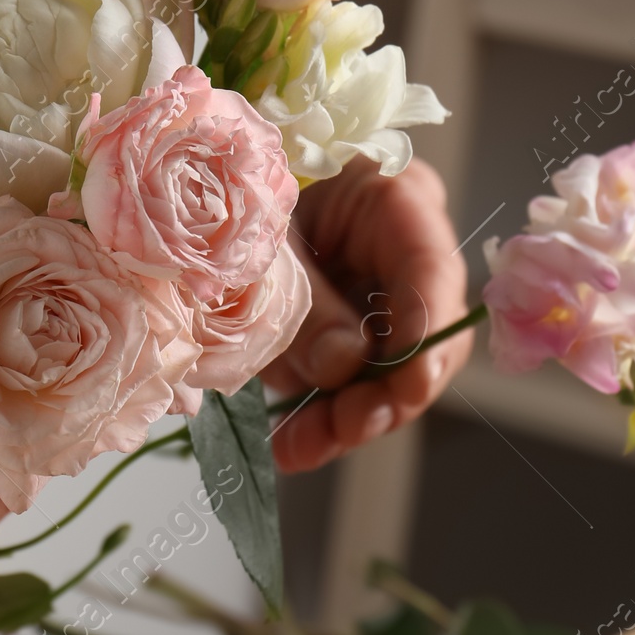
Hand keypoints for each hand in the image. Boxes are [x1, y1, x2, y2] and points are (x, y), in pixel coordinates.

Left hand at [264, 156, 469, 473]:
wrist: (201, 193)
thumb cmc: (236, 187)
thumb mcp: (265, 233)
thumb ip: (307, 297)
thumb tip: (345, 364)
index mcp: (395, 198)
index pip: (432, 271)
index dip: (427, 335)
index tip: (408, 387)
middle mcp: (401, 254)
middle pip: (424, 336)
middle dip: (387, 393)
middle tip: (345, 429)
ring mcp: (376, 297)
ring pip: (388, 374)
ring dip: (346, 417)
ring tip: (297, 447)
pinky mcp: (345, 332)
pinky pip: (347, 383)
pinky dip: (320, 415)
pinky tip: (289, 444)